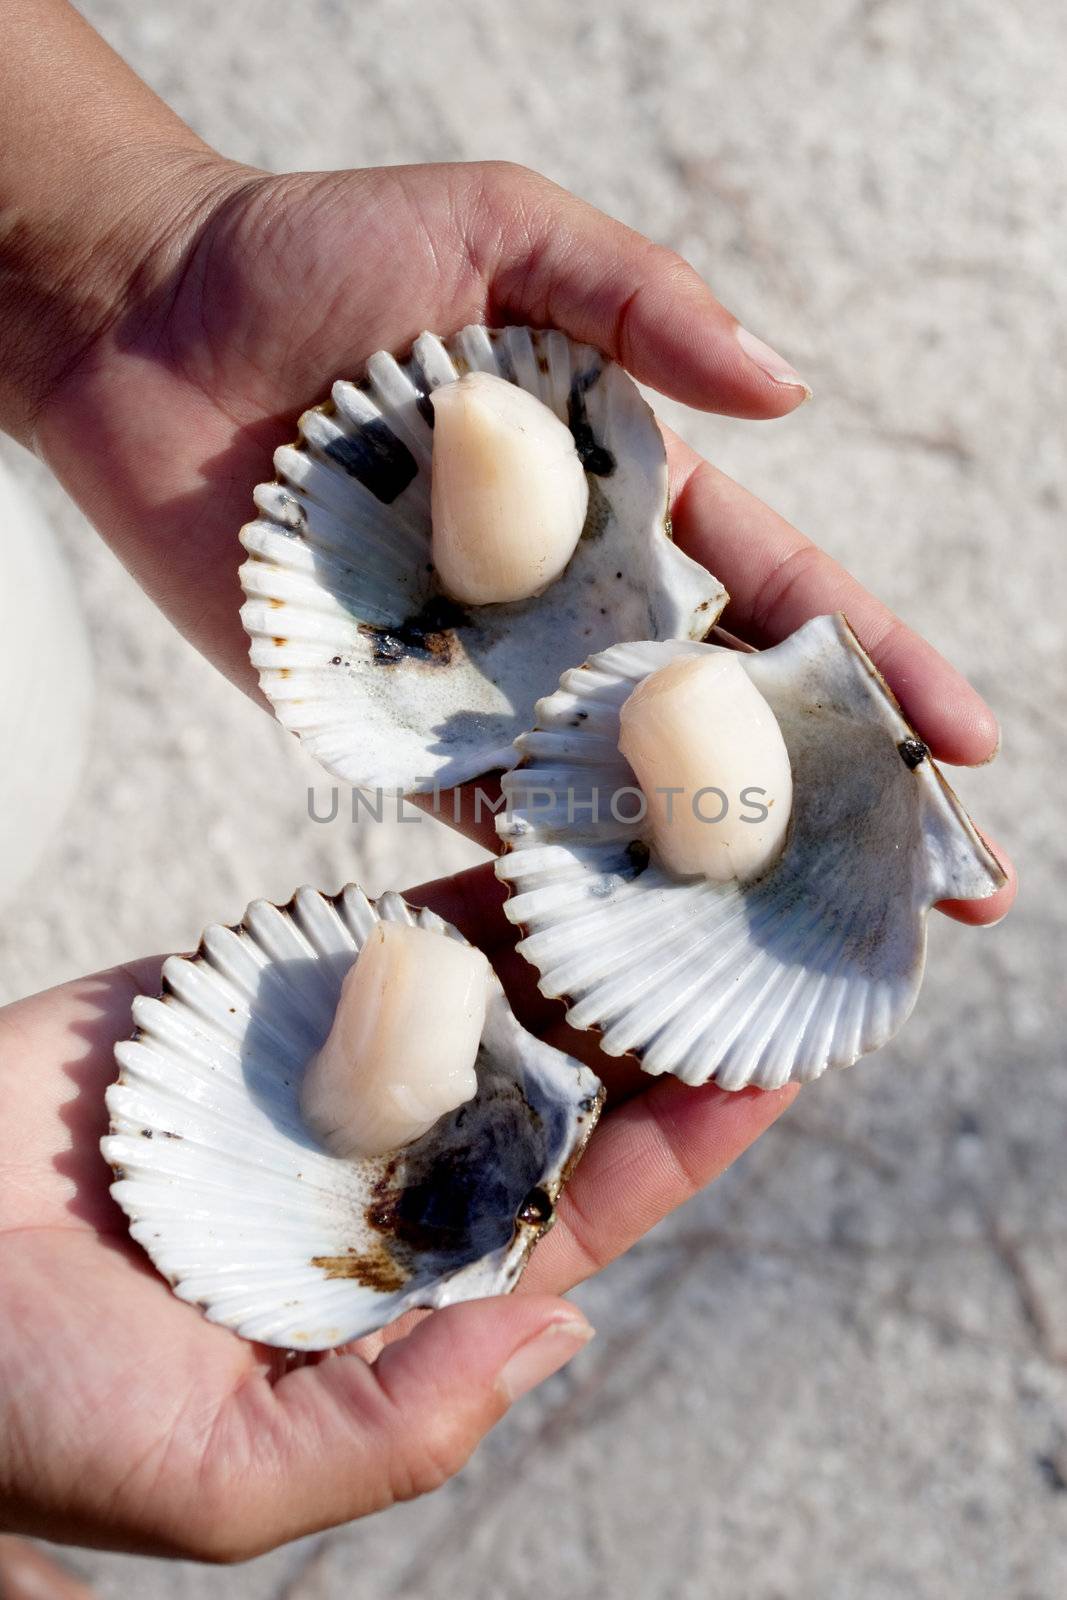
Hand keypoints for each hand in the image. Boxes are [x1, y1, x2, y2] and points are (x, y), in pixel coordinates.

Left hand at [0, 6, 1013, 917]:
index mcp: (627, 496)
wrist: (142, 327)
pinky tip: (636, 947)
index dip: (881, 667)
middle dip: (839, 803)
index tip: (972, 745)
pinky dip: (557, 877)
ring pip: (629, 788)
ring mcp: (488, 676)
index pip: (784, 594)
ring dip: (719, 869)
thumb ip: (640, 301)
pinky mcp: (386, 726)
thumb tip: (789, 393)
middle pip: (732, 717)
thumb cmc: (320, 258)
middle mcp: (576, 602)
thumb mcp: (501, 233)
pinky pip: (484, 815)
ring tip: (804, 956)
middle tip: (944, 895)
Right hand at [0, 861, 790, 1559]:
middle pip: (553, 1084)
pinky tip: (541, 843)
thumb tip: (568, 1329)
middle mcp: (383, 1171)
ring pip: (481, 995)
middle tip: (754, 935)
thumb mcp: (221, 1477)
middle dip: (649, 1019)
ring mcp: (325, 1070)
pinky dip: (458, 892)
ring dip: (576, 939)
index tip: (775, 1066)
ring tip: (674, 867)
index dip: (679, 1141)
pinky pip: (376, 930)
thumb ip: (398, 1422)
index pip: (576, 1208)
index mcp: (398, 1287)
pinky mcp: (255, 988)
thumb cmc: (21, 1402)